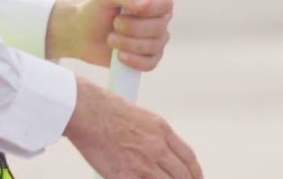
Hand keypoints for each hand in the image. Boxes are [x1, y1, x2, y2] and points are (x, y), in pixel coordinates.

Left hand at [46, 0, 173, 70]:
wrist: (83, 34)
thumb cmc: (96, 10)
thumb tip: (146, 2)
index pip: (166, 2)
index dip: (152, 8)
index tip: (130, 10)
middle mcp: (160, 17)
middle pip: (159, 27)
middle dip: (132, 28)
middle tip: (114, 24)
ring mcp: (157, 38)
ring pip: (154, 46)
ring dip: (128, 44)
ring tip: (111, 38)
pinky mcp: (149, 57)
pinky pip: (151, 63)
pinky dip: (134, 61)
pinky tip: (119, 56)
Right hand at [64, 77, 202, 178]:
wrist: (87, 112)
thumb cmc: (105, 110)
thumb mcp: (140, 117)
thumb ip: (153, 135)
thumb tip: (159, 151)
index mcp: (162, 131)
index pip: (188, 158)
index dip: (195, 173)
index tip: (195, 178)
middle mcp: (158, 147)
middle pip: (182, 175)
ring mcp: (144, 163)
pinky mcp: (127, 176)